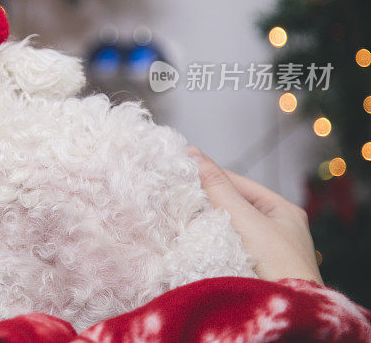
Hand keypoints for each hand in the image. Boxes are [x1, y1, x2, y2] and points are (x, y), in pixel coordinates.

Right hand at [188, 146, 323, 284]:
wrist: (287, 311)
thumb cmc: (276, 263)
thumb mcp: (245, 219)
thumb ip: (219, 187)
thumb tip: (194, 154)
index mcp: (283, 211)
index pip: (240, 184)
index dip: (212, 176)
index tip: (182, 168)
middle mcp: (278, 230)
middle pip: (234, 206)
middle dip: (208, 200)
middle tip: (177, 193)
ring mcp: (267, 252)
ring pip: (229, 228)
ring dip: (207, 223)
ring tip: (181, 215)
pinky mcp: (254, 271)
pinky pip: (227, 248)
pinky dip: (210, 242)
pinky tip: (194, 240)